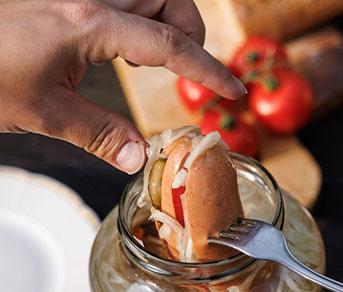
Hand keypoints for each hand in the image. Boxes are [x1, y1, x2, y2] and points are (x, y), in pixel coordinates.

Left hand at [0, 0, 245, 172]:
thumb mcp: (42, 112)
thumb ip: (101, 134)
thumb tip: (142, 158)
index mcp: (87, 21)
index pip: (169, 43)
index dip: (208, 70)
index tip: (233, 91)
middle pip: (169, 0)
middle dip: (192, 32)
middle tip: (189, 70)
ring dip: (169, 21)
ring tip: (157, 59)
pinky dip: (141, 17)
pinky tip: (124, 45)